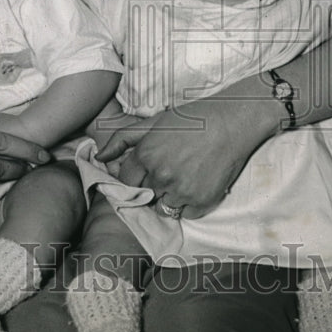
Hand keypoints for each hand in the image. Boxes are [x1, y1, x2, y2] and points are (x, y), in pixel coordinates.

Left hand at [98, 100, 269, 217]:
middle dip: (152, 186)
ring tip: (184, 177)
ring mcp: (181, 190)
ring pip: (163, 207)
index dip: (135, 178)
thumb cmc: (193, 118)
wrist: (232, 121)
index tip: (146, 173)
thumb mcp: (154, 122)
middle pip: (144, 195)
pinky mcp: (201, 201)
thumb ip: (122, 138)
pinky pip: (185, 214)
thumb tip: (99, 157)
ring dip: (169, 197)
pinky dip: (189, 204)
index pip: (126, 181)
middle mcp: (160, 175)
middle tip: (170, 171)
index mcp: (146, 154)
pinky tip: (198, 184)